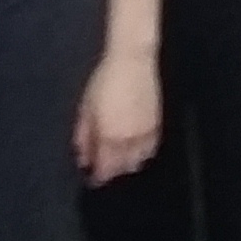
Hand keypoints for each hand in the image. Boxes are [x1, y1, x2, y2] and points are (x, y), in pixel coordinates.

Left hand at [74, 51, 162, 186]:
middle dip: (112, 171)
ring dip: (128, 164)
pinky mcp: (157, 125)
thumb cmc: (104, 81)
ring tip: (119, 159)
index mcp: (109, 137)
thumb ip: (84, 136)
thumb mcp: (87, 108)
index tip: (92, 179)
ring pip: (139, 161)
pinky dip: (143, 154)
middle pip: (122, 168)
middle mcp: (129, 141)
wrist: (133, 61)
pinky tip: (137, 150)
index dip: (98, 177)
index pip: (105, 168)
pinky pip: (151, 149)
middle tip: (104, 167)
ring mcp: (146, 134)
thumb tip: (83, 159)